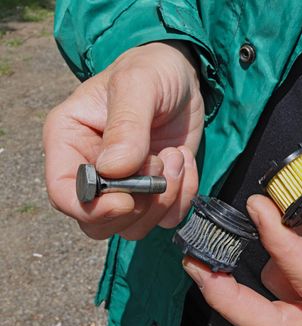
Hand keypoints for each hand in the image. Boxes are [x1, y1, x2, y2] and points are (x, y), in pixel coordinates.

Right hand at [44, 42, 202, 239]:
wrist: (182, 77)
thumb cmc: (151, 70)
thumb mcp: (138, 84)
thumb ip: (125, 125)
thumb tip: (113, 170)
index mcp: (69, 141)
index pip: (64, 194)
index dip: (92, 208)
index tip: (126, 199)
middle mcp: (91, 170)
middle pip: (97, 223)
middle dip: (136, 204)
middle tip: (159, 163)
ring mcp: (125, 185)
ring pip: (133, 226)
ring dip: (163, 199)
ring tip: (176, 156)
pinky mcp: (155, 191)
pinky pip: (166, 217)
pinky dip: (183, 197)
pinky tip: (185, 162)